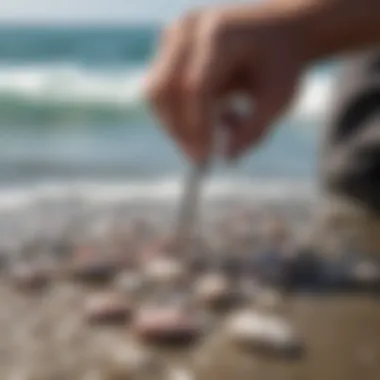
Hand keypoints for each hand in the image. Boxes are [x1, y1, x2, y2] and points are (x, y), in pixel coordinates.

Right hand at [146, 2, 306, 162]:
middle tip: (198, 160)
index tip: (205, 159)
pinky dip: (176, 115)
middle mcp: (189, 29)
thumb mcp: (279, 98)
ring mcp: (175, 37)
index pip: (195, 86)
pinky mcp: (169, 51)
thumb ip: (253, 130)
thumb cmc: (280, 63)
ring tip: (205, 139)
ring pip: (156, 92)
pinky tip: (203, 120)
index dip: (196, 126)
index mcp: (220, 34)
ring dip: (175, 125)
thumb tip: (226, 158)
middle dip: (178, 130)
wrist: (276, 32)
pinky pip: (160, 91)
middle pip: (164, 88)